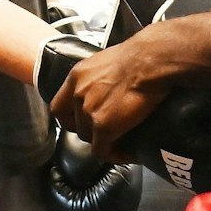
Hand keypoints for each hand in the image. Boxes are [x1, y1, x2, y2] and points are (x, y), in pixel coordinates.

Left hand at [51, 37, 168, 158]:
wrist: (151, 61)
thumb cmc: (141, 55)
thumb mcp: (111, 61)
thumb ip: (102, 76)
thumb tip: (113, 86)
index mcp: (77, 76)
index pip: (59, 106)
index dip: (70, 118)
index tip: (82, 122)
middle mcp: (78, 94)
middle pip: (75, 125)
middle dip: (90, 131)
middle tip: (107, 132)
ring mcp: (88, 111)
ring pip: (88, 138)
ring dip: (104, 142)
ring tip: (121, 143)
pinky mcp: (104, 126)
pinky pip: (102, 151)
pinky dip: (114, 156)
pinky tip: (128, 154)